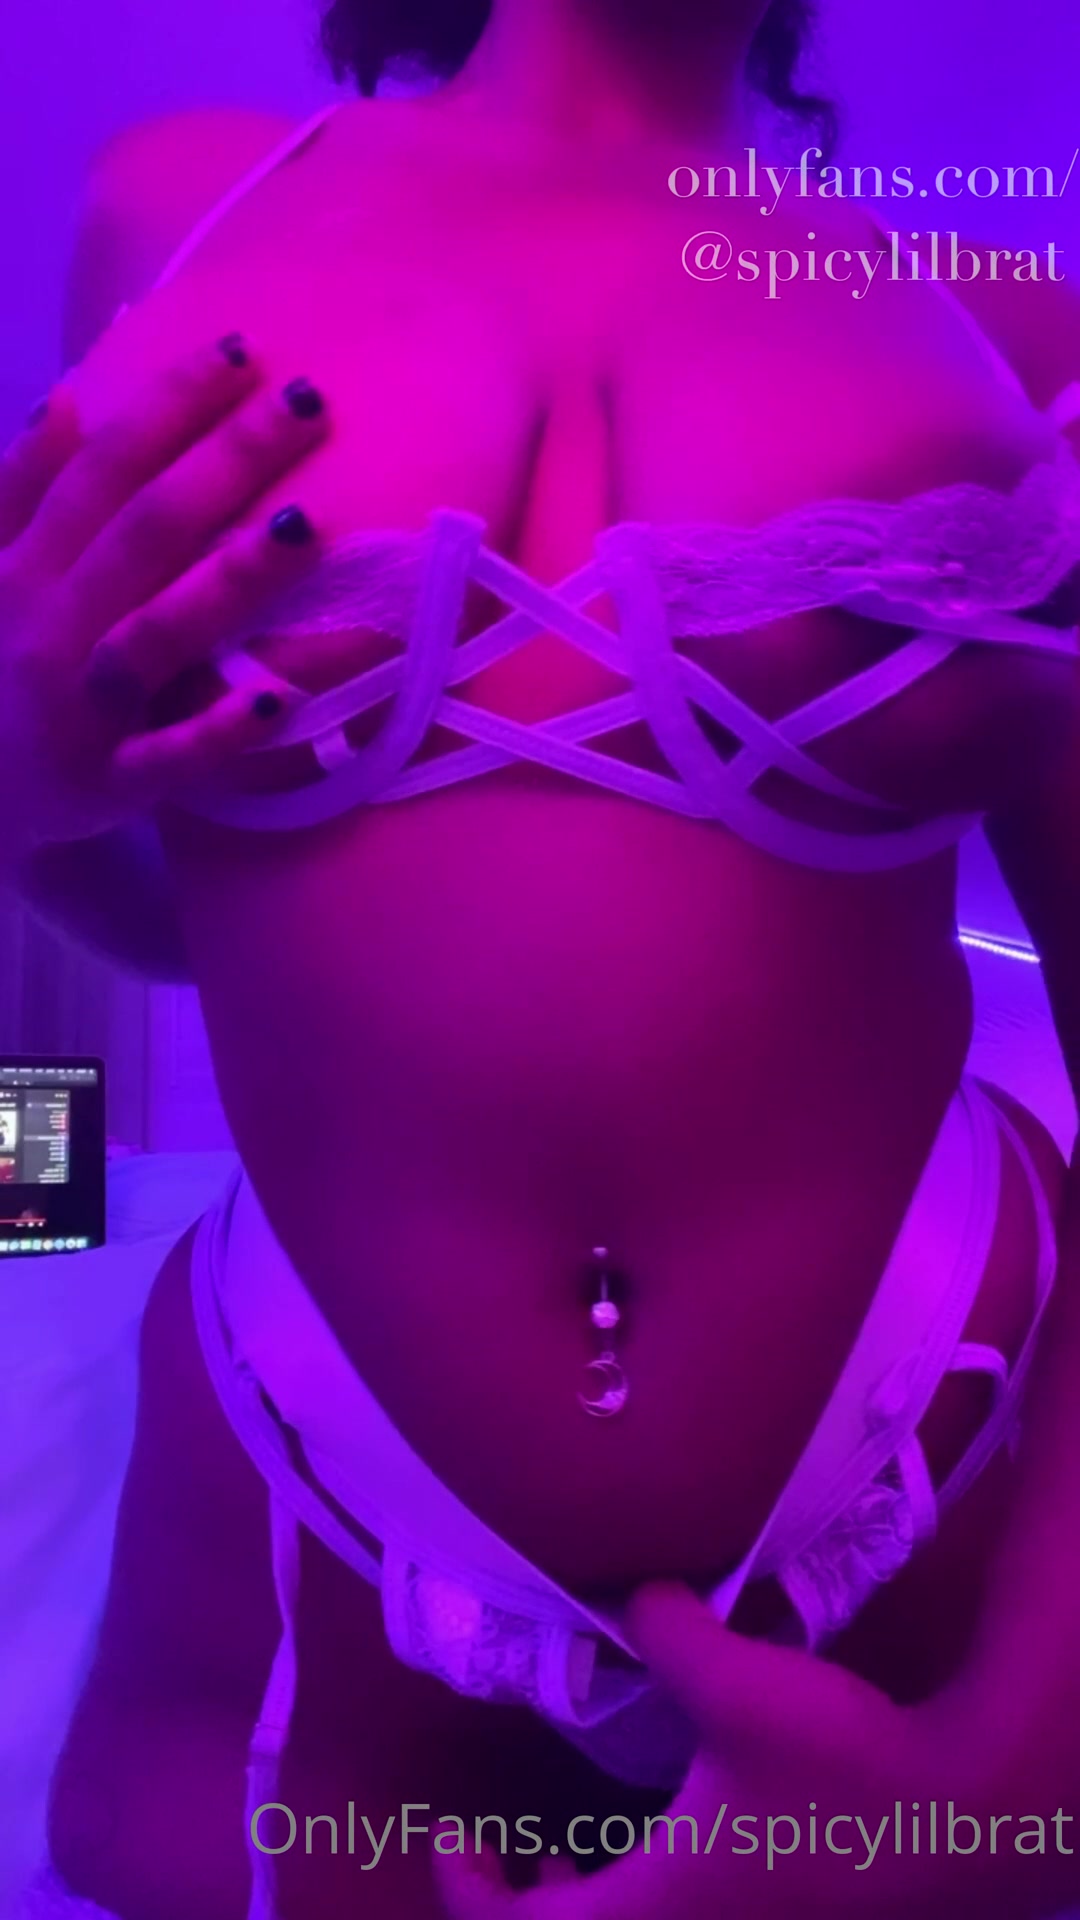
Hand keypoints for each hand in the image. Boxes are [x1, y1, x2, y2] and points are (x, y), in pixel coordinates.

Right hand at [0, 340, 328, 859]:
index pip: (103, 465)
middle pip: (144, 529)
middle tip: (311, 400)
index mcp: (25, 563)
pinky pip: (167, 758)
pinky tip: (277, 699)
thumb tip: (71, 396)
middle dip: (226, 461)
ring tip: (307, 526)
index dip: (169, 404)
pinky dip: (217, 730)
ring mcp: (80, 705)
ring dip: (229, 580)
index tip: (245, 349)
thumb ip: (22, 488)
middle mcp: (51, 622)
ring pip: (155, 632)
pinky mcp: (108, 783)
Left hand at [436, 1585, 1078, 1919]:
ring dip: (594, 1910)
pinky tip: (673, 1841)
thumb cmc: (838, 1769)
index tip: (456, 1836)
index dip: (472, 1893)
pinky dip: (650, 1903)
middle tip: (514, 1852)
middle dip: (531, 1910)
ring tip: (576, 1855)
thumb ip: (667, 1633)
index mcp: (654, 1914)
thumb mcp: (736, 1686)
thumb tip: (629, 1596)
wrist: (963, 1817)